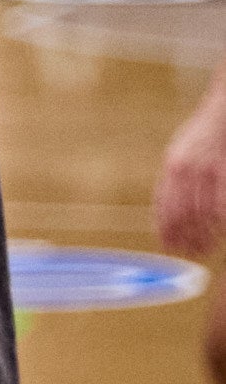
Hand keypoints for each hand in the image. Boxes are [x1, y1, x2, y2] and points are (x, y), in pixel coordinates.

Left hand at [159, 78, 225, 256]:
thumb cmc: (208, 131)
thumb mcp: (183, 150)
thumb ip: (177, 174)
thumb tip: (169, 203)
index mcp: (173, 164)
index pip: (164, 204)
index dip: (164, 228)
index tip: (167, 245)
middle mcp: (186, 169)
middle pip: (181, 213)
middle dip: (184, 237)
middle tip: (191, 252)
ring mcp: (207, 171)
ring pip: (202, 214)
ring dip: (203, 235)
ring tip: (205, 248)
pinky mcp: (224, 172)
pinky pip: (221, 207)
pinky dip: (220, 223)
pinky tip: (220, 231)